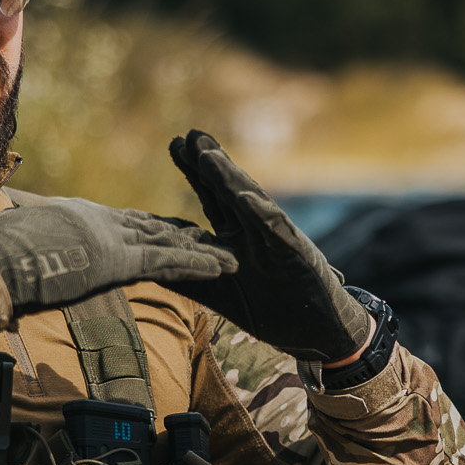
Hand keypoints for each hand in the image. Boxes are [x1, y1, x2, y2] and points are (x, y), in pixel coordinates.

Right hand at [0, 197, 235, 312]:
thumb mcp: (1, 239)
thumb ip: (11, 236)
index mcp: (73, 217)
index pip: (116, 222)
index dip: (143, 227)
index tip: (160, 228)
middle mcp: (97, 220)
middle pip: (147, 228)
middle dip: (178, 234)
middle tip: (205, 237)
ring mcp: (111, 237)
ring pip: (166, 241)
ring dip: (200, 249)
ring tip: (230, 256)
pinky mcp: (120, 259)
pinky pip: (169, 261)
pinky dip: (199, 264)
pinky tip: (225, 267)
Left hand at [165, 129, 371, 362]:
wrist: (316, 330)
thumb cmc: (271, 309)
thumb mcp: (220, 294)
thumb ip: (189, 276)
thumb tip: (148, 266)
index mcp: (237, 237)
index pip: (213, 196)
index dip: (195, 171)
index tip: (175, 143)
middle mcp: (255, 231)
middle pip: (229, 190)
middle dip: (210, 162)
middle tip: (190, 134)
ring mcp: (276, 239)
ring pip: (250, 203)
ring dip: (230, 179)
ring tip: (209, 155)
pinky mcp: (295, 254)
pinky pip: (276, 231)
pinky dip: (261, 214)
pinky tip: (245, 197)